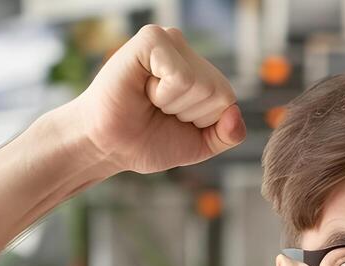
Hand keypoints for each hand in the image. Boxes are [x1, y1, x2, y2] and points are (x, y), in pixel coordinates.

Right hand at [72, 24, 245, 174]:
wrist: (108, 147)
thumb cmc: (146, 141)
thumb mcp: (198, 144)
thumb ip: (226, 135)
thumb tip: (236, 115)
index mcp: (200, 71)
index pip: (227, 100)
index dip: (201, 122)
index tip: (171, 119)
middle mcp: (186, 51)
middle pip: (218, 93)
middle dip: (188, 114)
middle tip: (157, 110)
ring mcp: (168, 41)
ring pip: (200, 86)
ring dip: (172, 105)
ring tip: (149, 100)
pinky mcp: (150, 40)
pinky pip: (181, 77)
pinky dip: (163, 94)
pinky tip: (143, 89)